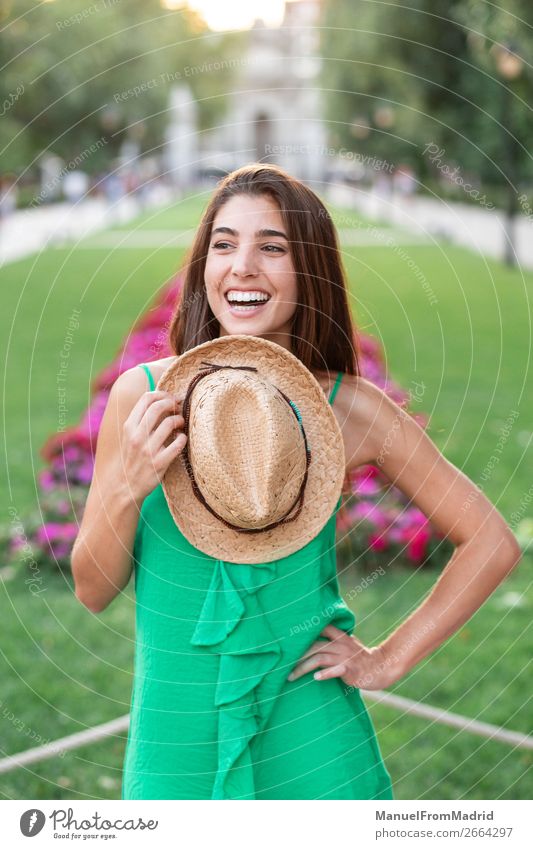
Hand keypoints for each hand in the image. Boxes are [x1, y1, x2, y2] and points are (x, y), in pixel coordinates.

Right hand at [121, 389, 186, 503]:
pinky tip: (182, 439)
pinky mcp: (159, 463)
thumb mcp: (129, 437)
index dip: (162, 394)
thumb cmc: (132, 458)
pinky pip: (178, 444)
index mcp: (129, 427)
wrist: (126, 487)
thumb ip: (141, 420)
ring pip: (169, 423)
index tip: (171, 398)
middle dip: (172, 403)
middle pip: (158, 407)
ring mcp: (148, 450)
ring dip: (179, 420)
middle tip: (179, 406)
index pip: (146, 399)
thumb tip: (160, 400)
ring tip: (181, 423)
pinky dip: (183, 438)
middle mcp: (137, 436)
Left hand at [287, 624, 403, 690]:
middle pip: (314, 646)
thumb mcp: (347, 644)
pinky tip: (316, 678)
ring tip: (291, 677)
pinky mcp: (350, 670)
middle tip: (283, 666)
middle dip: (297, 656)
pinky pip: (335, 670)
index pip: (320, 629)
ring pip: (319, 658)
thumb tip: (314, 638)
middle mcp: (340, 644)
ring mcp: (345, 657)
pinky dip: (325, 674)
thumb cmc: (359, 658)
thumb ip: (333, 640)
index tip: (287, 640)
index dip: (304, 632)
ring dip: (303, 668)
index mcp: (340, 636)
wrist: (380, 668)